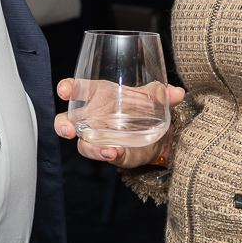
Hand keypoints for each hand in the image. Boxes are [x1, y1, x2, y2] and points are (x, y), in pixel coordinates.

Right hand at [53, 77, 184, 167]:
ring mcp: (99, 137)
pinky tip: (114, 153)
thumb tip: (178, 93)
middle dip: (63, 125)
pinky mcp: (109, 152)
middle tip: (68, 130)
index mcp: (99, 95)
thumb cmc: (145, 108)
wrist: (158, 135)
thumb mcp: (154, 98)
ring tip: (105, 149)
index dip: (67, 88)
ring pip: (83, 144)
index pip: (77, 89)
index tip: (64, 90)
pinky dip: (107, 155)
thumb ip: (164, 94)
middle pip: (67, 120)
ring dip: (91, 147)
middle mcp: (94, 117)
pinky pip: (103, 154)